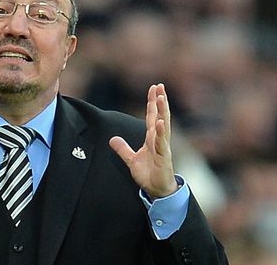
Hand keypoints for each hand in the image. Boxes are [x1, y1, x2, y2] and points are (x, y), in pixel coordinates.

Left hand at [109, 84, 177, 198]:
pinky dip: (161, 132)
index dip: (152, 103)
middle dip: (160, 101)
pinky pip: (162, 143)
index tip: (154, 88)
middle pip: (160, 116)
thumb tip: (112, 139)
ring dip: (162, 111)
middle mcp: (159, 140)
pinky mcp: (164, 157)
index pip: (151, 116)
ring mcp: (162, 147)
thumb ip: (123, 149)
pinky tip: (161, 122)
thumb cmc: (149, 174)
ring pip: (163, 126)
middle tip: (160, 86)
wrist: (157, 190)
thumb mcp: (131, 159)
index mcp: (152, 138)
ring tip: (161, 98)